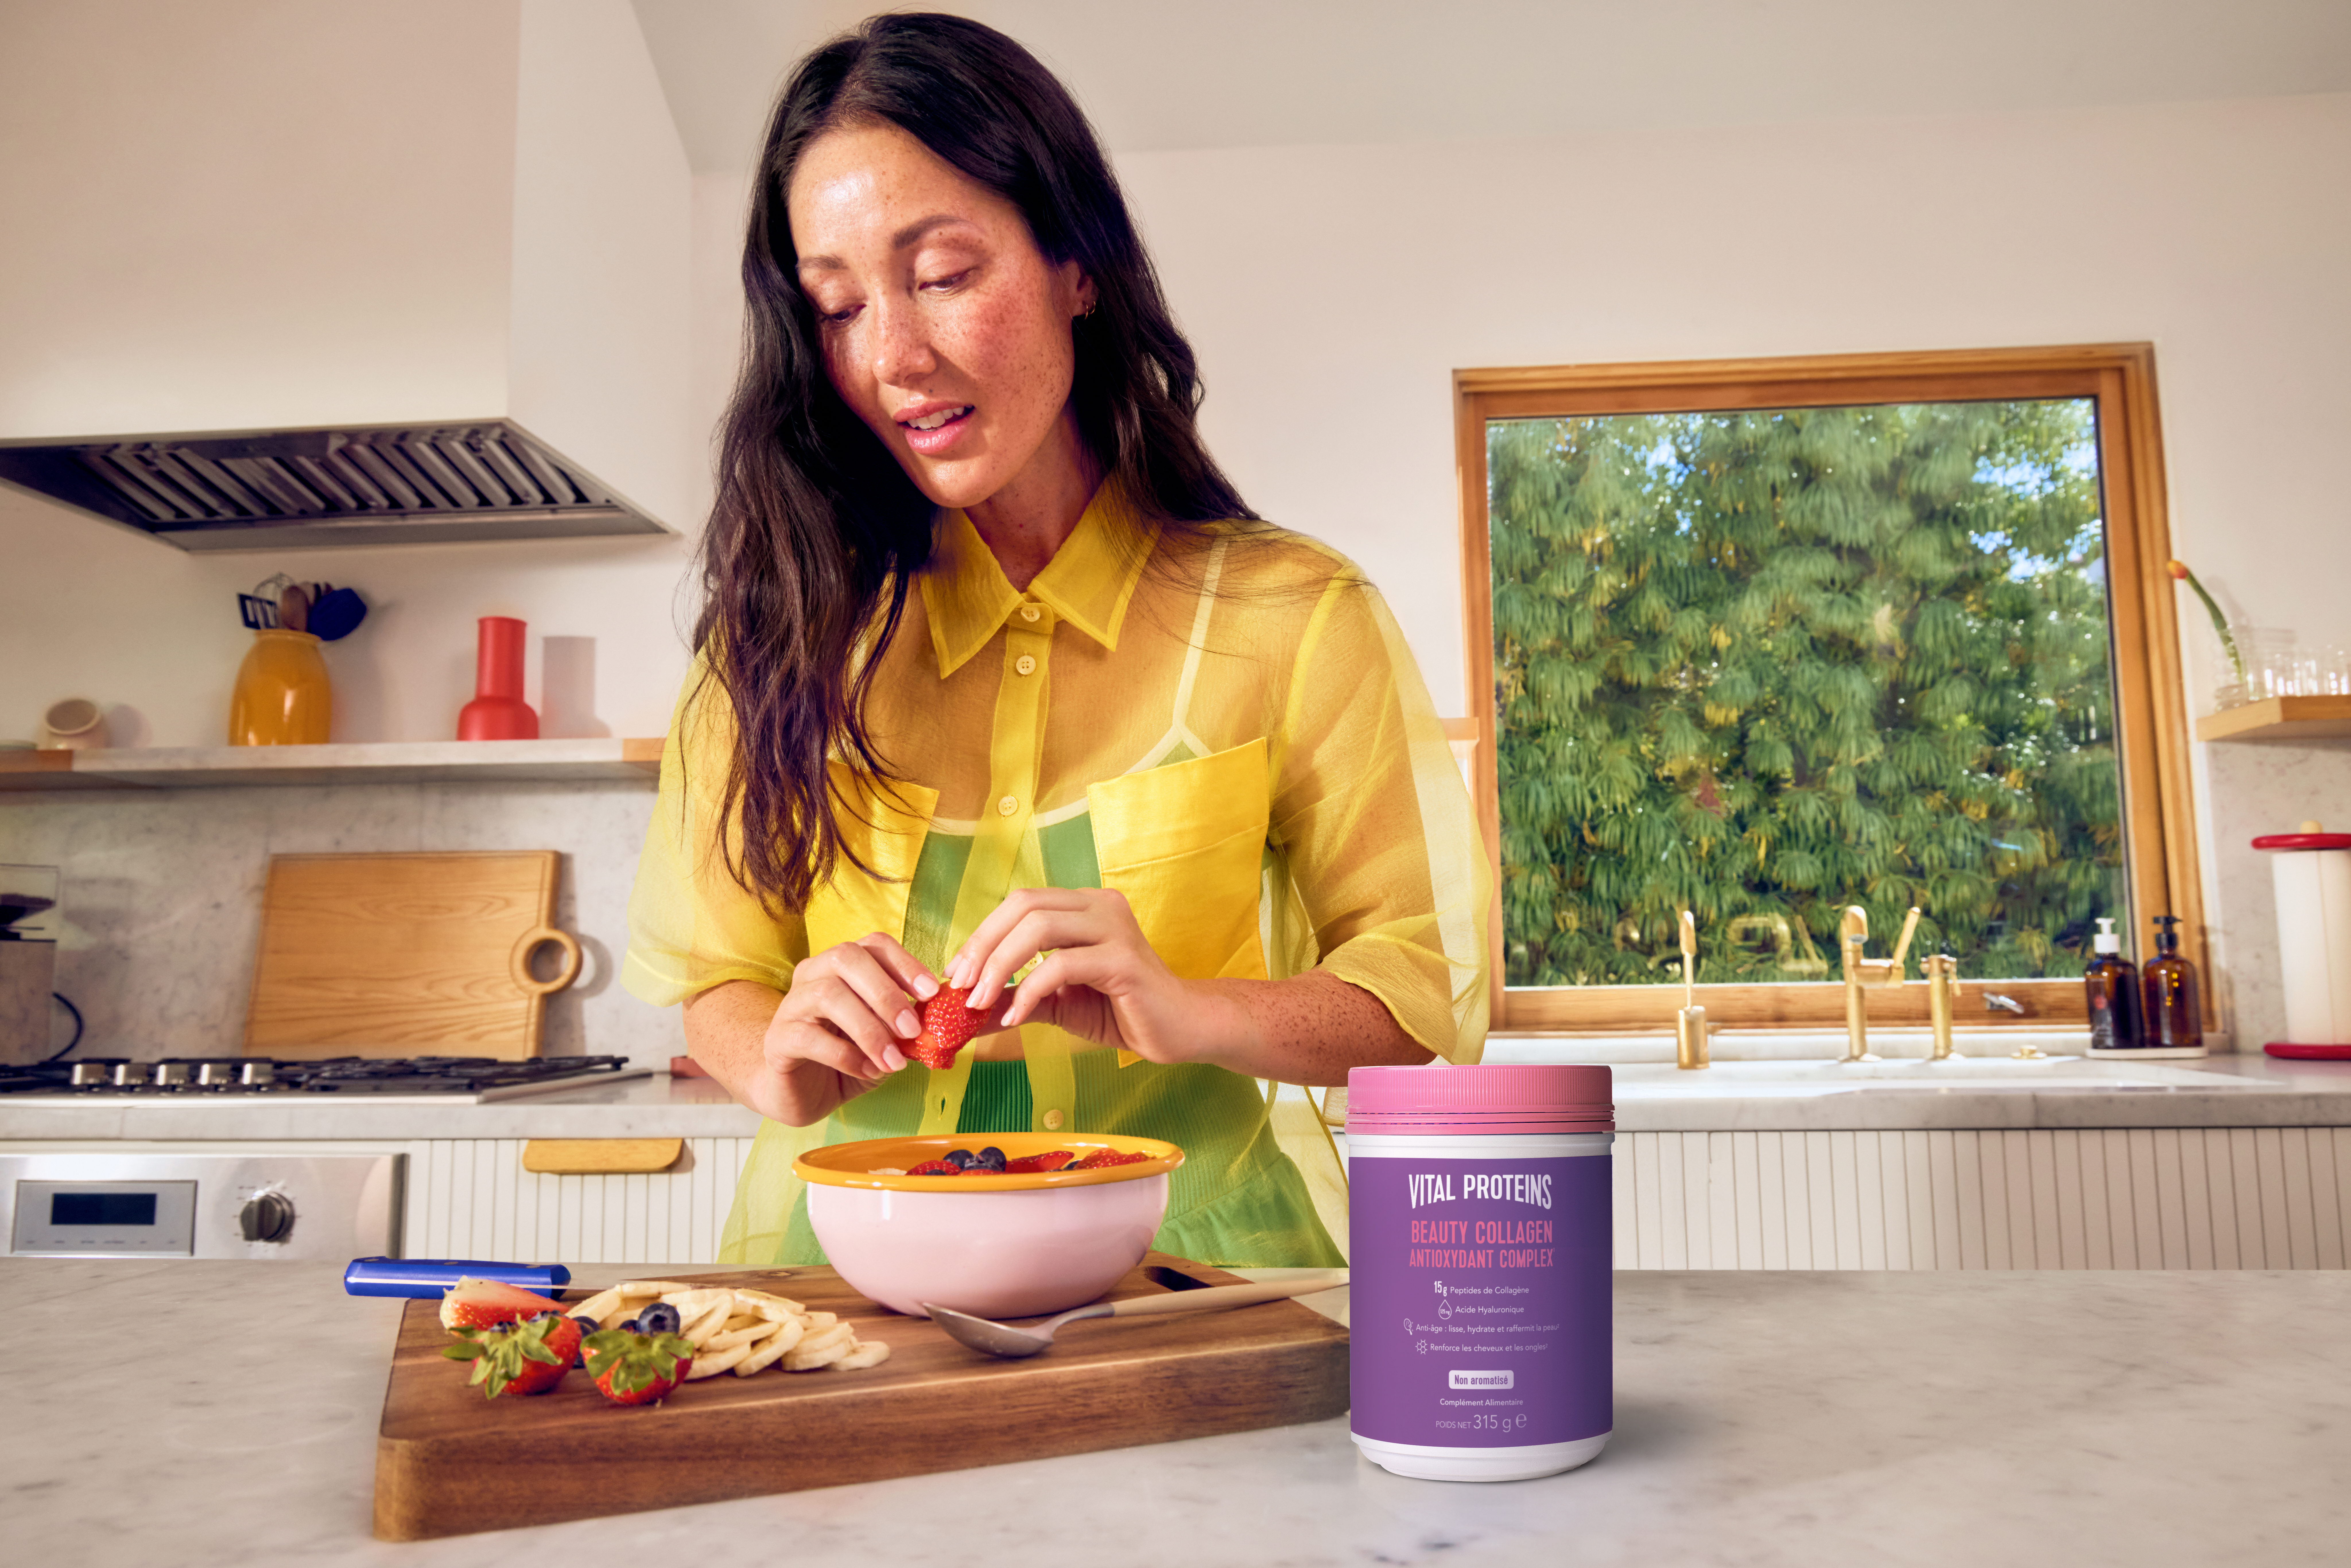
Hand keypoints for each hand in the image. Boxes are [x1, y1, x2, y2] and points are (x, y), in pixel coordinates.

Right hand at [750, 933, 937, 1123]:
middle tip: (913, 1030)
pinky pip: (810, 1037)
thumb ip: (906, 1028)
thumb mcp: (885, 1040)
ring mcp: (791, 1004)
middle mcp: (812, 974)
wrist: (798, 1092)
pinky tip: (868, 1071)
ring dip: (869, 1029)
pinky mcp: (777, 1039)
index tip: (931, 993)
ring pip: (828, 995)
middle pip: (846, 958)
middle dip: (886, 993)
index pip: (873, 945)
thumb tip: (939, 1023)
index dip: (904, 963)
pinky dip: (846, 1055)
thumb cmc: (847, 1058)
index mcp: (841, 966)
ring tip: (893, 1061)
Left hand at [946, 888, 1216, 1064]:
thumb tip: (967, 1009)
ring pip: (1039, 928)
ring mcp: (1114, 928)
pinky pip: (1062, 966)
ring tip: (979, 1003)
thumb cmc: (1121, 1010)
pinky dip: (1030, 991)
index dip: (982, 933)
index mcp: (1084, 907)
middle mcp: (1099, 906)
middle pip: (1024, 906)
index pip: (1021, 903)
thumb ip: (1018, 997)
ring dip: (999, 966)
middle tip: (961, 986)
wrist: (1180, 1030)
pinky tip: (1016, 1018)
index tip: (957, 971)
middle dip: (983, 945)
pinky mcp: (1123, 960)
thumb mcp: (1058, 1002)